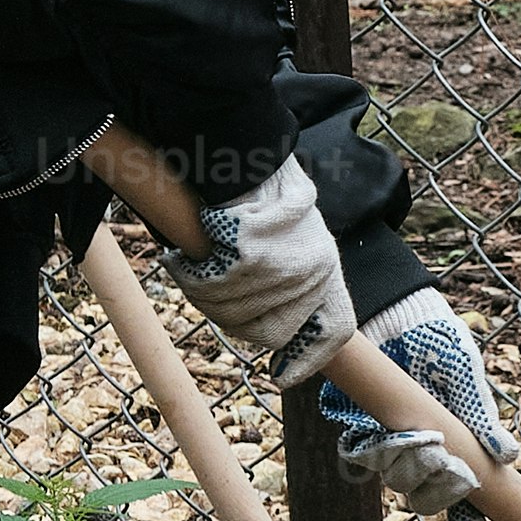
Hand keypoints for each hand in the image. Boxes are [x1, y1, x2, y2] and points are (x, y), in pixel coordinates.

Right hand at [165, 159, 353, 383]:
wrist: (240, 144)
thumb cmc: (255, 190)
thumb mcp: (289, 235)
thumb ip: (285, 281)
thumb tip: (275, 336)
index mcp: (329, 265)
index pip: (335, 330)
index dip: (309, 358)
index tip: (281, 376)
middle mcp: (318, 269)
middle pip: (269, 332)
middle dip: (230, 317)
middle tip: (206, 290)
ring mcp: (288, 264)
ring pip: (233, 312)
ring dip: (203, 293)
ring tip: (191, 265)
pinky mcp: (253, 253)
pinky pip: (213, 286)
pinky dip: (191, 273)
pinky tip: (184, 255)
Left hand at [324, 291, 509, 517]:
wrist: (394, 317)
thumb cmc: (439, 346)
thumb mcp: (467, 381)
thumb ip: (482, 421)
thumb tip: (508, 457)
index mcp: (457, 453)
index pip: (465, 506)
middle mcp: (422, 458)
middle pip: (426, 499)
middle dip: (435, 484)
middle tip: (442, 456)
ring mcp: (389, 448)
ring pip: (395, 482)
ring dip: (406, 464)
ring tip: (416, 435)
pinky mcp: (356, 433)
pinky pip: (360, 461)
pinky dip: (371, 451)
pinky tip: (381, 432)